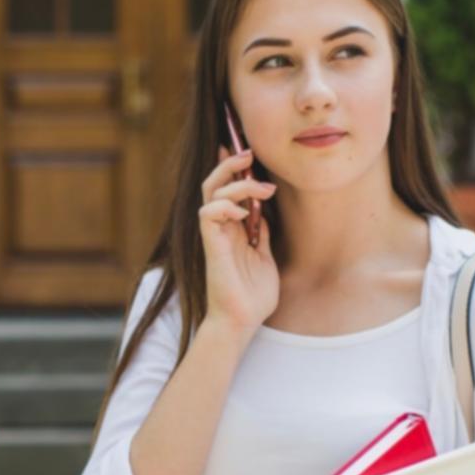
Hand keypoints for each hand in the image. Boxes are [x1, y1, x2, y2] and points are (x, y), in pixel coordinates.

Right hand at [199, 147, 278, 336]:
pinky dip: (225, 207)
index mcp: (232, 230)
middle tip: (249, 154)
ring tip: (262, 188)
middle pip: (215, 185)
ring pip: (211, 194)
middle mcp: (220, 229)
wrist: (242, 322)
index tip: (246, 152)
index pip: (226, 190)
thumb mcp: (266, 258)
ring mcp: (214, 237)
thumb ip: (262, 234)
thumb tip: (264, 212)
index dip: (231, 169)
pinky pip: (208, 215)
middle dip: (230, 164)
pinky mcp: (212, 247)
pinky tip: (244, 214)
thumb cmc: (253, 296)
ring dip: (237, 185)